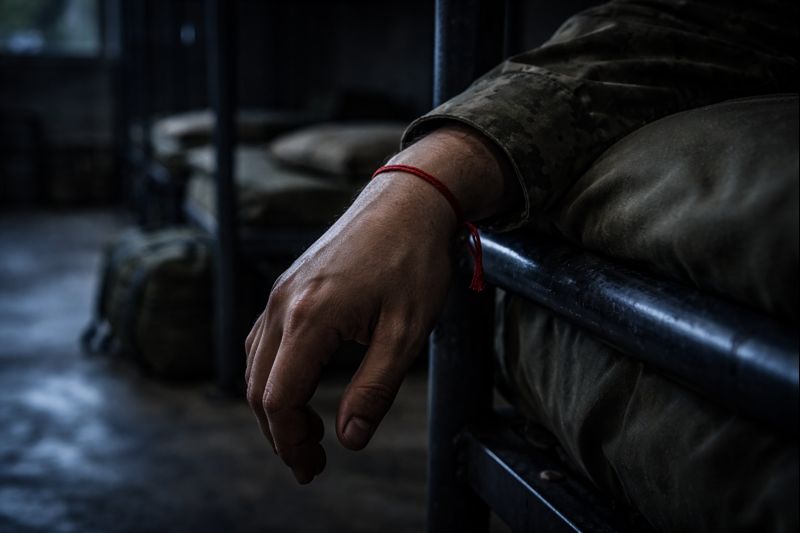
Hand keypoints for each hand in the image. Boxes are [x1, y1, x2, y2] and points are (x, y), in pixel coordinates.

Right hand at [245, 125, 514, 483]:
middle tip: (312, 462)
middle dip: (279, 432)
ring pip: (257, 364)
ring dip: (275, 405)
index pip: (279, 398)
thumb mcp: (406, 331)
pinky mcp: (289, 285)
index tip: (311, 468)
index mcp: (310, 317)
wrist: (409, 199)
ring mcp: (282, 291)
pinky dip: (275, 374)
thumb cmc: (413, 259)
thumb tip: (350, 438)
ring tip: (310, 432)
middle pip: (258, 386)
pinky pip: (264, 340)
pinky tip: (301, 386)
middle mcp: (284, 303)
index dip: (290, 442)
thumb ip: (375, 388)